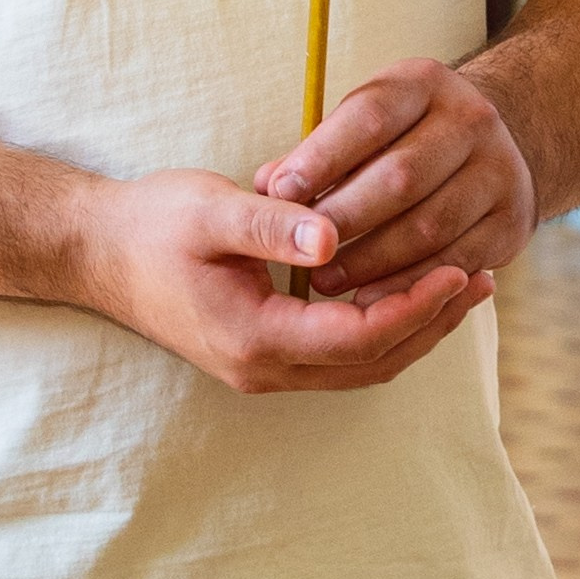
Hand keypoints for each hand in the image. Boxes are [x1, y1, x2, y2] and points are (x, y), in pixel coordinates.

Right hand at [77, 164, 487, 394]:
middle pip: (372, 362)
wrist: (96, 251)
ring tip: (463, 286)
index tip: (461, 271)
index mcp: (253, 337)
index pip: (358, 336)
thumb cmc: (151, 223)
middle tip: (482, 278)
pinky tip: (409, 290)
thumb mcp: (211, 209)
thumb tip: (333, 236)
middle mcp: (263, 368)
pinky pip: (341, 356)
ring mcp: (263, 369)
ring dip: (414, 331)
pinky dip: (384, 328)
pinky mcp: (264, 355)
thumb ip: (274, 225)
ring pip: (361, 366)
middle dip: (432, 324)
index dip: (416, 308)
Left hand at [256, 57, 537, 297]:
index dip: (321, 158)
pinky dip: (408, 283)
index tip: (279, 193)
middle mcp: (471, 120)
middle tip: (300, 249)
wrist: (490, 148)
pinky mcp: (512, 221)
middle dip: (343, 218)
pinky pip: (454, 261)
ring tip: (325, 280)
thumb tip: (267, 188)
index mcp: (424, 83)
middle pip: (401, 177)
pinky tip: (371, 298)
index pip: (370, 118)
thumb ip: (316, 153)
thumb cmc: (401, 138)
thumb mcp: (362, 124)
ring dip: (371, 260)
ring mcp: (499, 170)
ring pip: (428, 226)